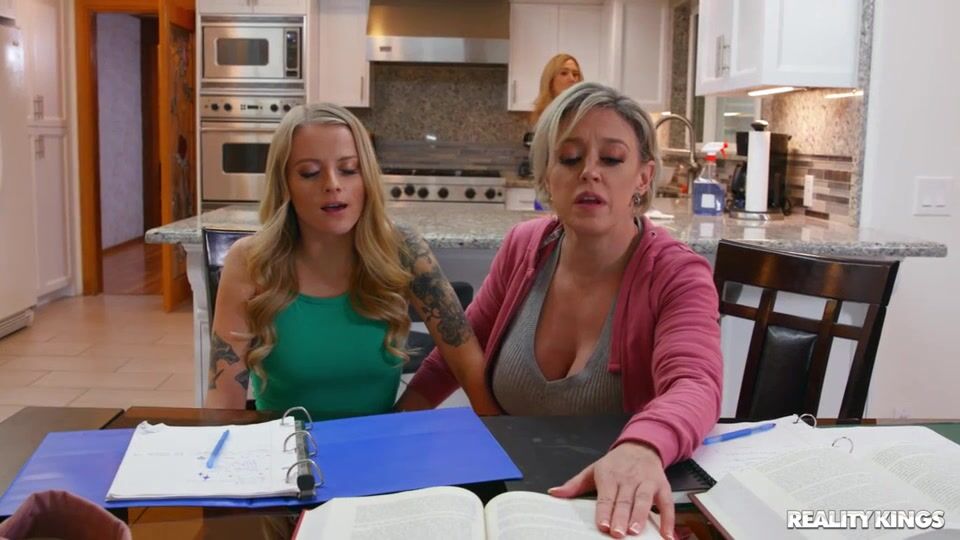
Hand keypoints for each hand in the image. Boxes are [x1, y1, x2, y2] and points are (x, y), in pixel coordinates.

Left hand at [548, 442, 674, 538]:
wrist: (641, 446)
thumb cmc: (616, 463)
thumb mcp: (593, 469)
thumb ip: (574, 484)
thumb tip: (554, 493)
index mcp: (609, 476)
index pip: (606, 496)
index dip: (604, 511)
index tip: (603, 525)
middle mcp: (628, 479)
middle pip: (624, 500)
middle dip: (620, 517)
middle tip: (617, 533)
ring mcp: (647, 482)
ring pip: (644, 500)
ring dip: (641, 516)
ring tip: (636, 531)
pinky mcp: (662, 486)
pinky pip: (667, 503)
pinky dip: (669, 520)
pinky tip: (667, 535)